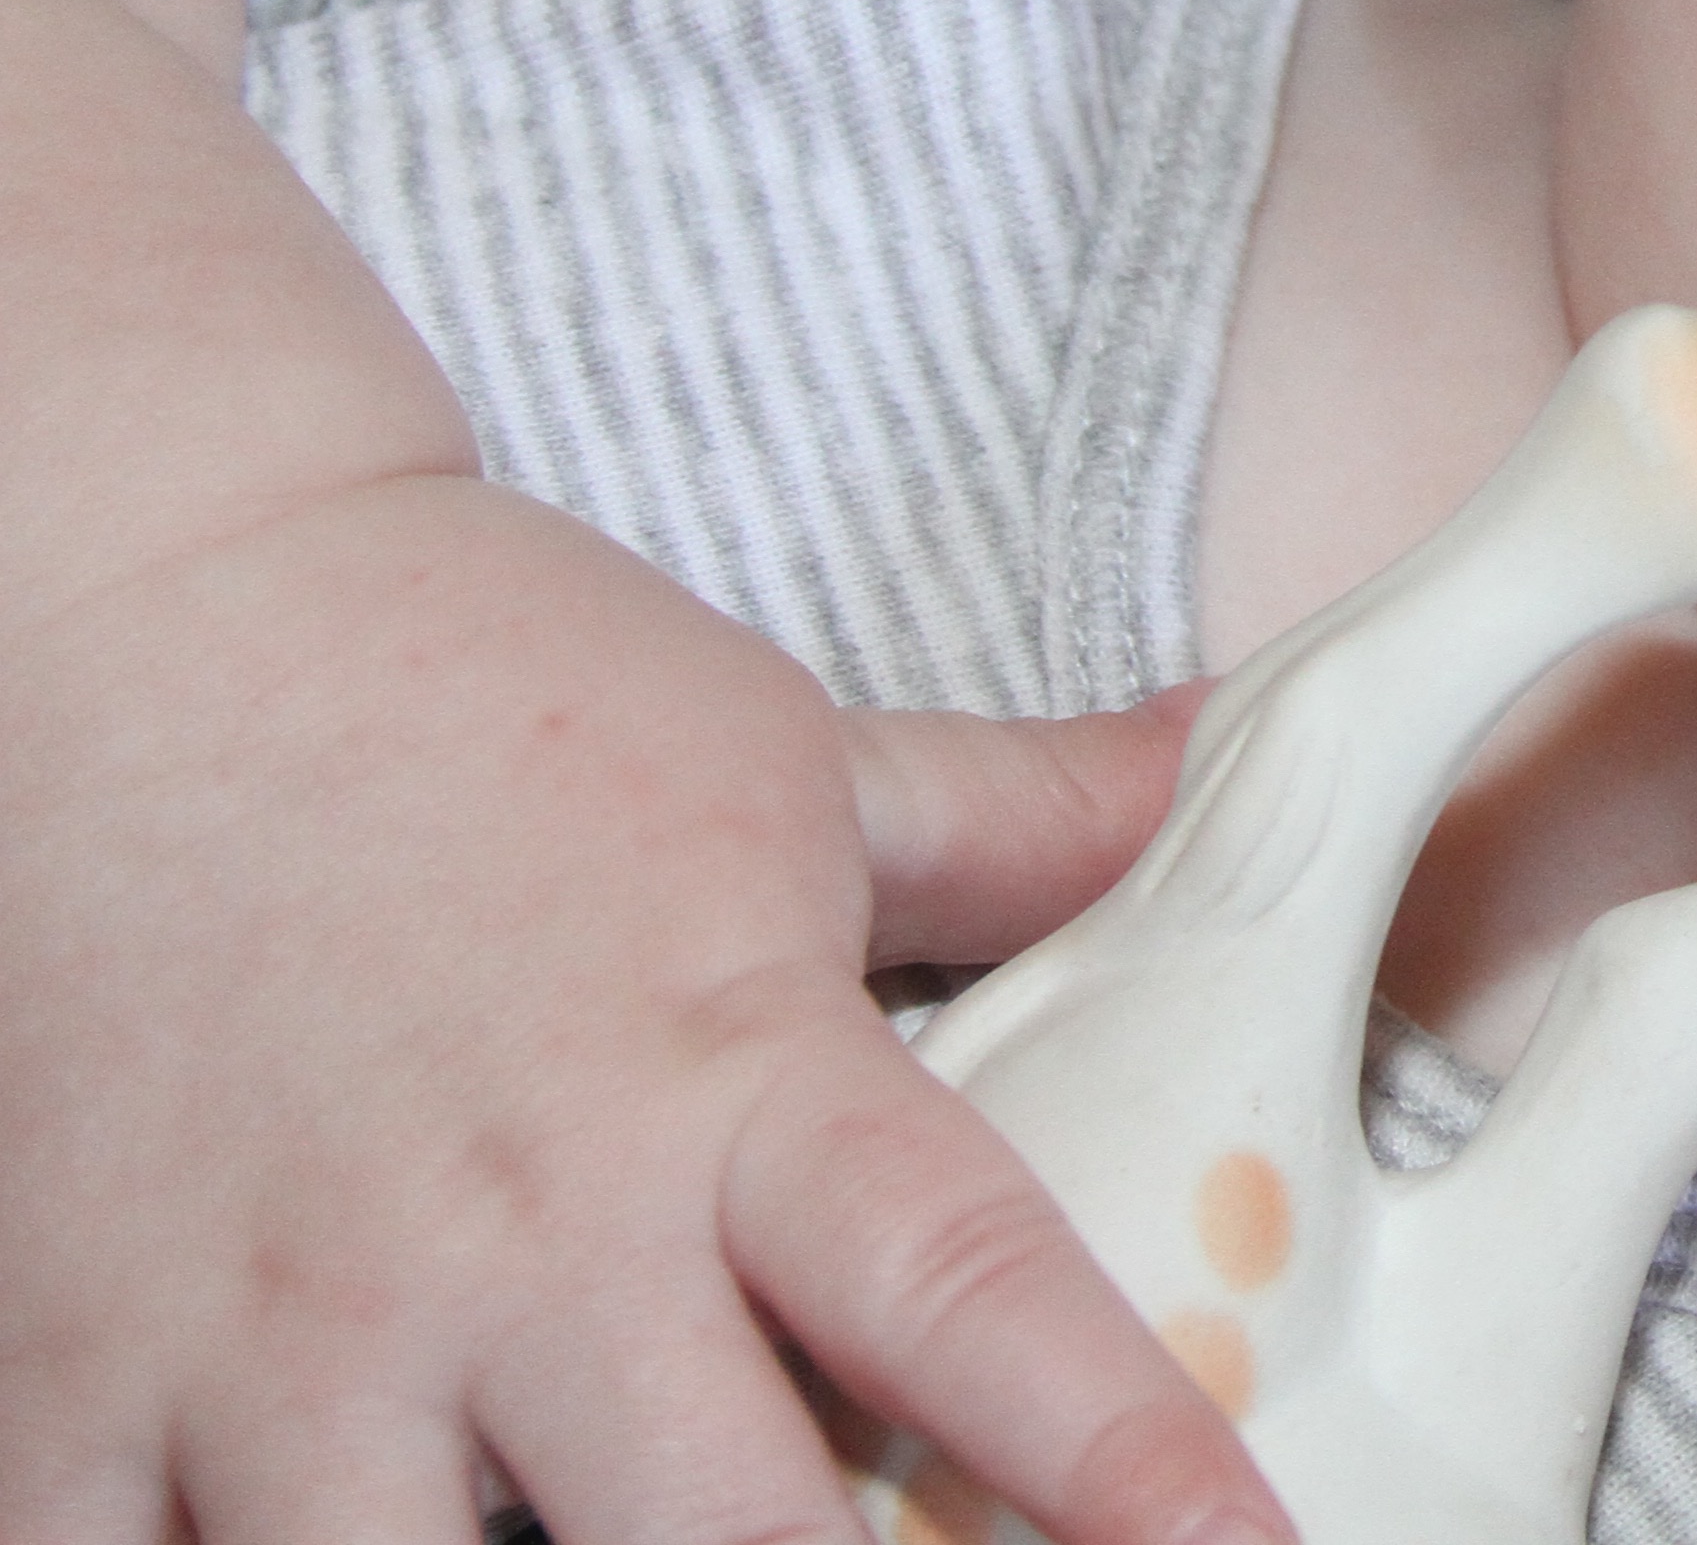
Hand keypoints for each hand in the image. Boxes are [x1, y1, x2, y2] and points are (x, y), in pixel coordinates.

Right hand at [0, 475, 1287, 1544]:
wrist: (143, 611)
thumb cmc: (488, 689)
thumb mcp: (791, 759)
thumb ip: (1019, 822)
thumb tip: (1212, 762)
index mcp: (729, 1078)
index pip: (967, 1296)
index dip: (1118, 1454)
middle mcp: (521, 1234)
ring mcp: (285, 1333)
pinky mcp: (71, 1382)